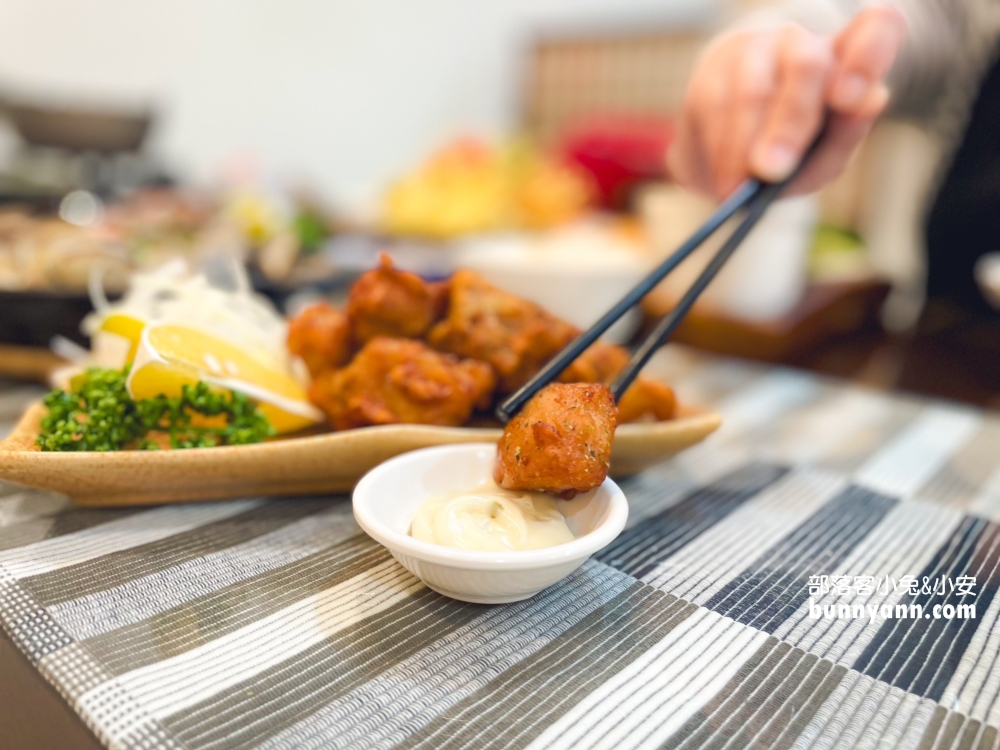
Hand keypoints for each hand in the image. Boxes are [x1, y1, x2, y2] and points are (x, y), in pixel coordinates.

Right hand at [668, 5, 906, 198]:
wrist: (731, 145)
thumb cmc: (791, 149)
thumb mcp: (825, 154)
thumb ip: (847, 135)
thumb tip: (869, 101)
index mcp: (850, 56)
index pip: (879, 28)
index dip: (868, 57)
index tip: (850, 100)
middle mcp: (805, 40)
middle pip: (806, 66)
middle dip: (788, 123)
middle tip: (771, 171)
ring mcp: (758, 45)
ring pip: (753, 88)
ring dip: (743, 144)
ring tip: (738, 188)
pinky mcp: (717, 62)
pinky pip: (715, 102)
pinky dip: (718, 147)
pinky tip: (723, 176)